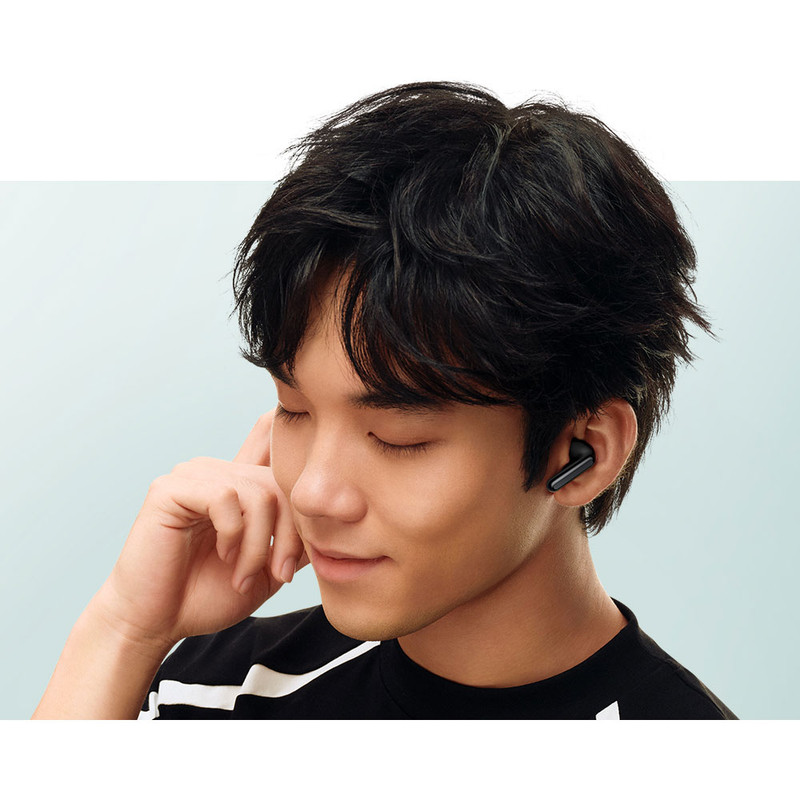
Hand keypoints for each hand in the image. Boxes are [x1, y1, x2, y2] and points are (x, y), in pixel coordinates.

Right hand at [91, 409, 308, 650]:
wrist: (157, 622)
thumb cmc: (206, 595)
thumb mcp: (268, 566)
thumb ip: (296, 537)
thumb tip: (336, 516)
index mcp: (238, 483)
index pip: (275, 444)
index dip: (301, 481)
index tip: (303, 542)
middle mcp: (217, 471)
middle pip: (280, 483)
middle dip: (289, 534)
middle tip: (280, 574)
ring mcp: (192, 475)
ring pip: (258, 493)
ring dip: (260, 543)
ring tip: (245, 574)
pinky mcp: (170, 488)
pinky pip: (226, 498)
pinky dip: (234, 535)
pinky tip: (223, 557)